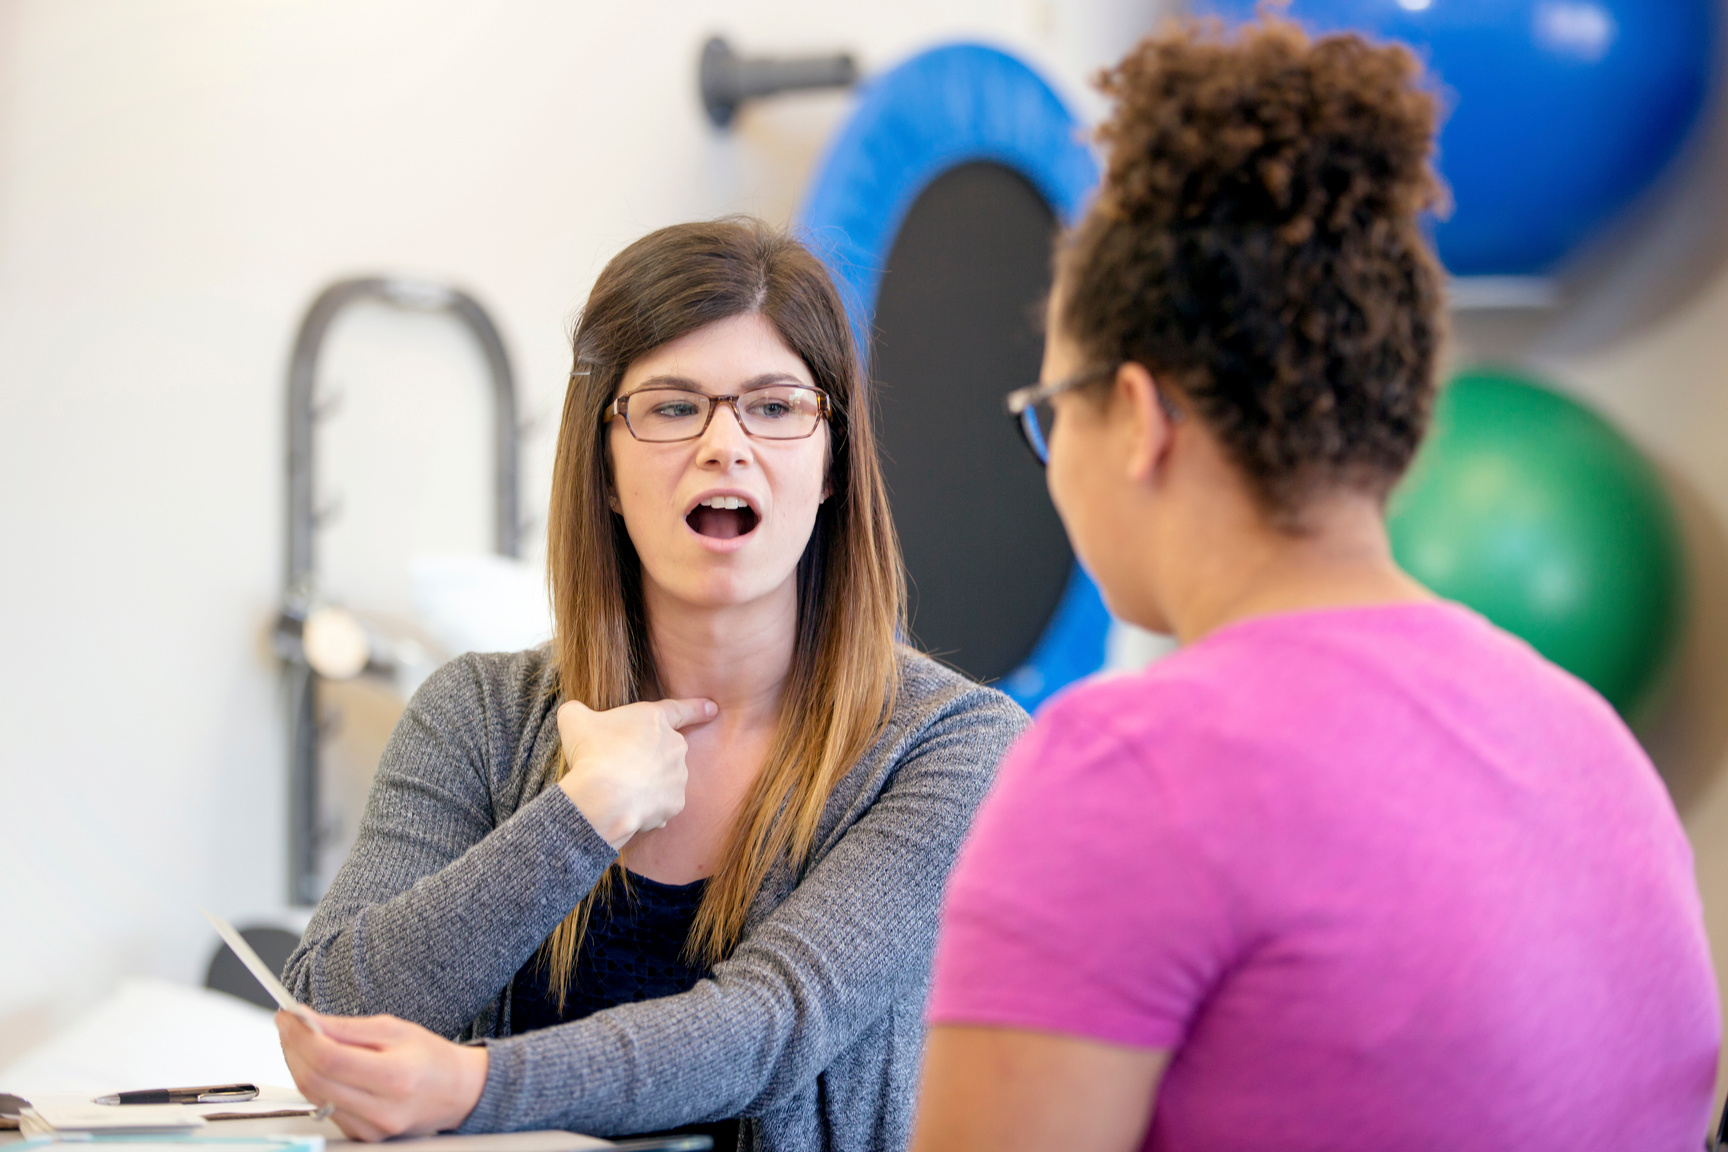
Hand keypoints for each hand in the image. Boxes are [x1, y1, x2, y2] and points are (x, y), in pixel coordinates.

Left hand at [276, 1008, 488, 1141]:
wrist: (456, 1092)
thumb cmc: (429, 1057)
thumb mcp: (395, 1030)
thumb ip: (348, 1028)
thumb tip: (307, 1022)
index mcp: (394, 1077)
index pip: (330, 1059)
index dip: (301, 1037)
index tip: (288, 1016)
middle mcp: (381, 1110)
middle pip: (314, 1081)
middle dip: (293, 1049)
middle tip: (287, 1025)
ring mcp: (370, 1129)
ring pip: (313, 1096)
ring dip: (298, 1065)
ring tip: (300, 1040)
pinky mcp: (362, 1136)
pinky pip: (324, 1108)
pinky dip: (314, 1083)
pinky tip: (318, 1064)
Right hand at [556, 696, 716, 848]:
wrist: (603, 797)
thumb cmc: (591, 753)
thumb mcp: (574, 720)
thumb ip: (576, 711)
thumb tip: (572, 712)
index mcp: (654, 719)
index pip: (680, 709)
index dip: (697, 708)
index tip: (713, 709)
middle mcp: (674, 745)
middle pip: (666, 749)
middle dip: (648, 758)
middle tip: (620, 766)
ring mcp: (678, 776)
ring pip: (664, 779)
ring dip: (647, 784)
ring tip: (619, 790)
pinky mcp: (675, 804)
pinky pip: (661, 805)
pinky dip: (647, 807)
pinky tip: (628, 809)